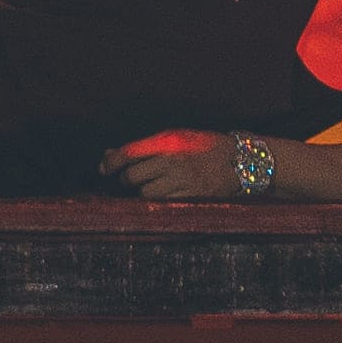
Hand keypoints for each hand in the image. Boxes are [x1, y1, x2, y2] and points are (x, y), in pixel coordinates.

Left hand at [100, 129, 238, 198]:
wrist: (237, 161)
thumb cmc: (202, 146)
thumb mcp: (174, 137)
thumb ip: (144, 147)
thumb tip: (110, 155)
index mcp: (168, 142)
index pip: (130, 153)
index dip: (111, 162)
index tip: (103, 168)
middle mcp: (173, 161)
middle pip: (133, 176)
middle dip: (127, 178)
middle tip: (132, 178)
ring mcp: (182, 182)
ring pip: (146, 194)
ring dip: (143, 191)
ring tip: (153, 185)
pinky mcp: (189, 198)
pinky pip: (162, 204)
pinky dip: (158, 201)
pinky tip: (164, 194)